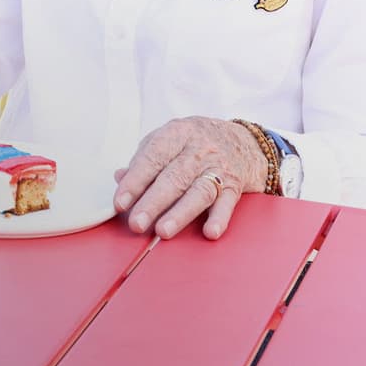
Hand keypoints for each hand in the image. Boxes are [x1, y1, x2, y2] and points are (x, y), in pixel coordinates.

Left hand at [113, 117, 264, 239]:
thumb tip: (120, 178)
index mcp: (176, 134)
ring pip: (198, 192)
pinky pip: (227, 203)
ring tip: (163, 231)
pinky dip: (219, 218)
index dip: (134, 182)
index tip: (120, 203)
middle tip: (136, 223)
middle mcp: (199, 150)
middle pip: (174, 178)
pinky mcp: (235, 185)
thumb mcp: (168, 139)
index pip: (152, 159)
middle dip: (152, 203)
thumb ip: (144, 159)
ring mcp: (219, 168)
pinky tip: (210, 231)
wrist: (245, 140)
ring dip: (180, 214)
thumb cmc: (196, 142)